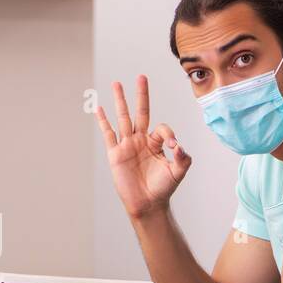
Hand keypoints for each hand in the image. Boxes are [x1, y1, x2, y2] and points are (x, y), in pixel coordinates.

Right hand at [96, 75, 191, 218]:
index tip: (173, 146)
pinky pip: (108, 134)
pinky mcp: (116, 153)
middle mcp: (141, 140)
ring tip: (116, 83)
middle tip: (142, 77)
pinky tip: (98, 107)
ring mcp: (127, 145)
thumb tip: (179, 145)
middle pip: (141, 112)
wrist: (147, 204)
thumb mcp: (178, 172)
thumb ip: (183, 158)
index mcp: (156, 143)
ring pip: (123, 118)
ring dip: (120, 101)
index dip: (168, 134)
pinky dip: (103, 121)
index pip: (161, 128)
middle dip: (141, 95)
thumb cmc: (163, 189)